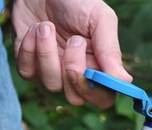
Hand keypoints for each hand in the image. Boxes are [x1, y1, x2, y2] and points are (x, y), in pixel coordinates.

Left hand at [13, 0, 132, 108]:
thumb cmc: (76, 1)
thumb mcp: (100, 18)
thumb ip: (110, 49)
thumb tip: (124, 81)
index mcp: (99, 66)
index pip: (103, 97)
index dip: (98, 91)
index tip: (92, 70)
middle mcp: (76, 74)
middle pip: (76, 99)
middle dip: (73, 72)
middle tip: (74, 41)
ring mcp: (51, 72)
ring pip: (51, 85)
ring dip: (48, 52)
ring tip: (48, 25)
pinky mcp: (29, 66)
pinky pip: (28, 72)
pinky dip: (30, 48)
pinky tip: (36, 29)